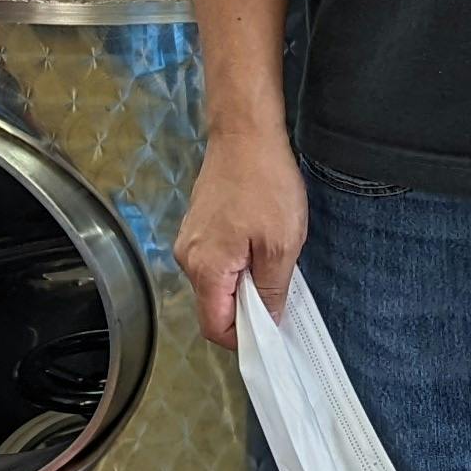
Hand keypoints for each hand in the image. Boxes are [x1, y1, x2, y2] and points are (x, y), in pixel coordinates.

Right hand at [177, 121, 309, 347]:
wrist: (245, 133)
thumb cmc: (265, 184)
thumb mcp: (282, 245)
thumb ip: (272, 290)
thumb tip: (267, 321)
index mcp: (206, 269)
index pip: (214, 327)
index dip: (244, 337)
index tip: (273, 330)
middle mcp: (188, 258)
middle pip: (214, 306)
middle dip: (247, 308)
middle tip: (281, 290)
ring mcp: (190, 240)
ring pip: (217, 283)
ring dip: (245, 282)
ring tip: (273, 258)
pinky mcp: (198, 225)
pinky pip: (216, 260)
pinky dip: (238, 263)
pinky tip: (261, 242)